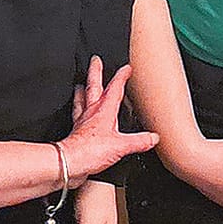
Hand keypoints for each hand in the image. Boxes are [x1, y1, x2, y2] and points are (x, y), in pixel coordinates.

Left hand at [59, 58, 158, 183]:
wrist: (69, 163)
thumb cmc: (90, 151)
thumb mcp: (121, 145)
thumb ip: (139, 141)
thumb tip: (153, 137)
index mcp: (104, 111)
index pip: (114, 88)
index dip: (121, 76)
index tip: (126, 68)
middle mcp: (91, 113)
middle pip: (93, 87)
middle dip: (95, 72)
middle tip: (95, 60)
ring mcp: (82, 122)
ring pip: (82, 100)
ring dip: (82, 91)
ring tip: (81, 84)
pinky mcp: (76, 133)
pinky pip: (77, 116)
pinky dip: (77, 111)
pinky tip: (78, 114)